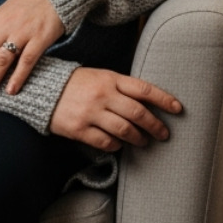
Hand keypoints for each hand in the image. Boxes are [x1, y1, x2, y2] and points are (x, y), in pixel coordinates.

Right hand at [48, 67, 182, 150]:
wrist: (44, 89)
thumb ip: (123, 87)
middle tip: (164, 134)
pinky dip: (117, 145)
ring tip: (144, 142)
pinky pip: (105, 142)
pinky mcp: (79, 129)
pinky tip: (120, 145)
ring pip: (124, 130)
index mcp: (112, 79)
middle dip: (155, 125)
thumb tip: (148, 102)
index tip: (178, 109)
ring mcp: (91, 113)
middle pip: (137, 113)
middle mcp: (103, 95)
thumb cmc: (79, 83)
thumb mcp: (102, 76)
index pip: (144, 89)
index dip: (164, 99)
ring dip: (138, 138)